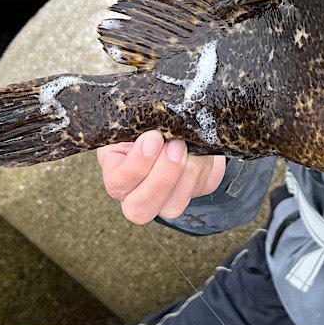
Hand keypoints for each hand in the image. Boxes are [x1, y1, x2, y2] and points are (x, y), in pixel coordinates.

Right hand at [97, 130, 226, 224]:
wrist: (175, 116)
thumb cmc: (146, 117)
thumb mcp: (135, 118)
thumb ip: (138, 124)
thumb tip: (155, 124)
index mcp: (117, 175)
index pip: (118, 183)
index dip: (136, 165)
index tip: (153, 138)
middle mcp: (138, 195)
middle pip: (141, 208)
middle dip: (162, 177)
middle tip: (175, 145)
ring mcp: (167, 198)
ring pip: (174, 205)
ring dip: (188, 172)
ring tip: (190, 143)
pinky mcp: (197, 188)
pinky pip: (203, 186)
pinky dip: (207, 166)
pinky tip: (203, 148)